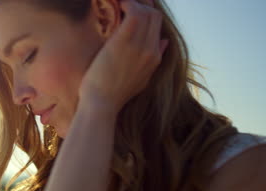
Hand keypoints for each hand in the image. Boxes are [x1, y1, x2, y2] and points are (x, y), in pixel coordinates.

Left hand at [79, 0, 168, 114]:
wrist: (101, 105)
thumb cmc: (112, 95)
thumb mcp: (140, 80)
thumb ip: (151, 62)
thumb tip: (163, 42)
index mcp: (154, 58)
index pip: (157, 26)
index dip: (146, 14)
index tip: (131, 9)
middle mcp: (151, 50)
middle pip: (154, 15)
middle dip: (141, 5)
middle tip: (124, 5)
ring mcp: (140, 46)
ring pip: (147, 11)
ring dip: (132, 3)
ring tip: (119, 4)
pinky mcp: (125, 41)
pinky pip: (134, 12)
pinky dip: (127, 3)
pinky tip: (116, 5)